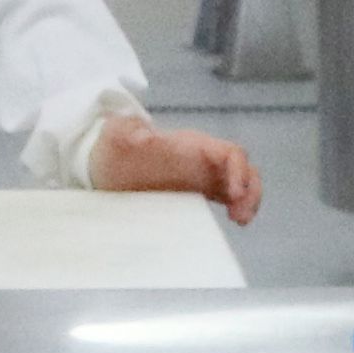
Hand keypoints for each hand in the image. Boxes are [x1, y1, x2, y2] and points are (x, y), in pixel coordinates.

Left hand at [84, 119, 264, 223]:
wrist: (104, 167)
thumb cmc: (113, 149)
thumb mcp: (114, 135)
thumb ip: (125, 131)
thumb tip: (142, 136)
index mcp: (191, 146)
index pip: (228, 152)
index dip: (238, 170)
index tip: (234, 193)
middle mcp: (203, 160)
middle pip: (243, 169)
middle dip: (250, 190)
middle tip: (240, 216)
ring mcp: (202, 178)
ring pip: (241, 184)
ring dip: (248, 201)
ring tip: (241, 220)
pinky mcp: (197, 195)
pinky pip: (227, 199)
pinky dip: (238, 208)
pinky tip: (235, 222)